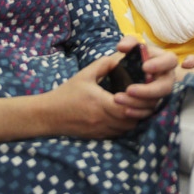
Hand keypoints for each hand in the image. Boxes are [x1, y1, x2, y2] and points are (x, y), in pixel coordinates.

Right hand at [41, 38, 173, 137]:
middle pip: (131, 118)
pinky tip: (125, 114)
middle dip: (141, 109)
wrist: (48, 115)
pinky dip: (125, 125)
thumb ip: (105, 64)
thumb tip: (121, 57)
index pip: (128, 106)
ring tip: (137, 105)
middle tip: (145, 97)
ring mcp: (100, 130)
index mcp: (100, 103)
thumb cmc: (66, 93)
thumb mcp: (85, 74)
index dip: (139, 99)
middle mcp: (102, 119)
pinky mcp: (98, 136)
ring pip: (126, 128)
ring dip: (134, 117)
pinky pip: (118, 133)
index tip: (143, 89)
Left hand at [117, 41, 177, 117]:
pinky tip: (124, 110)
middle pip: (166, 87)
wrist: (128, 74)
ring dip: (137, 102)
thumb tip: (122, 47)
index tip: (144, 67)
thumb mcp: (132, 47)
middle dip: (147, 90)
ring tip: (118, 99)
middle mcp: (166, 78)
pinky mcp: (153, 106)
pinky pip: (149, 113)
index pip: (170, 60)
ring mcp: (160, 94)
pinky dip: (137, 113)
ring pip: (155, 102)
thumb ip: (129, 42)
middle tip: (129, 89)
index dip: (160, 65)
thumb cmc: (134, 58)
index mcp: (165, 61)